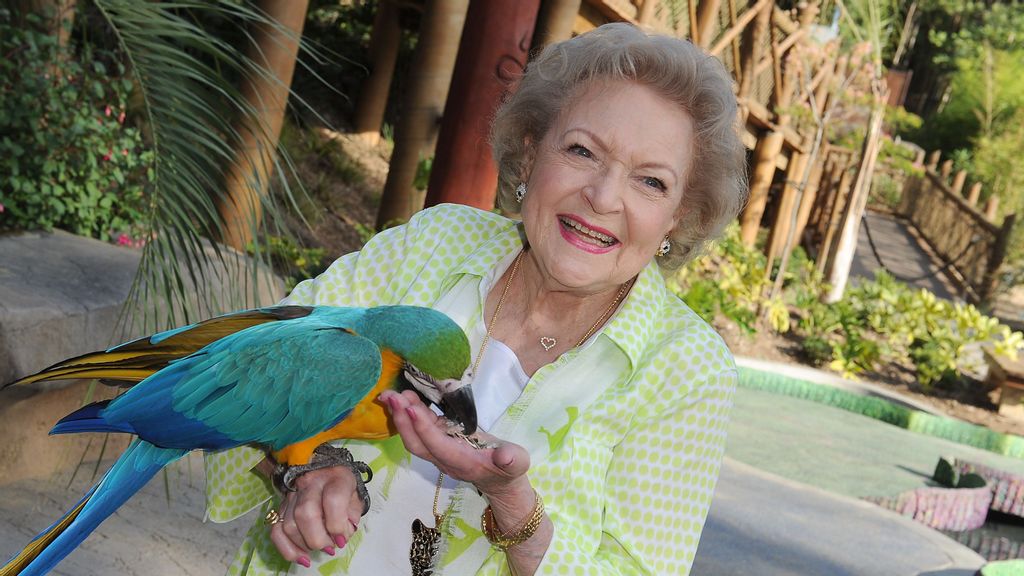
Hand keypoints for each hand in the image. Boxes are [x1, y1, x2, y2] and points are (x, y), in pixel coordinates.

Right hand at [269, 466, 365, 567]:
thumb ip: (352, 516)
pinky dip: (287, 549)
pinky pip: (276, 531)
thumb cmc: (342, 487)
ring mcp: (292, 494)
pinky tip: (302, 557)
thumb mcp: (356, 497)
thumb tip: (341, 535)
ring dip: (305, 545)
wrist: (322, 469)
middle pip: (306, 514)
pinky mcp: (281, 506)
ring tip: (319, 548)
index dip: (337, 525)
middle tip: (330, 547)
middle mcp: (310, 483)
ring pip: (289, 525)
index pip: (333, 501)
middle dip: (318, 539)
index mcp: (335, 478)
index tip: (342, 539)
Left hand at [380, 390, 530, 498]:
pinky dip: (411, 413)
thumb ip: (512, 460)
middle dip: (402, 422)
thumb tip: (505, 456)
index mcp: (463, 462)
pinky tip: (406, 397)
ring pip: (415, 436)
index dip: (424, 429)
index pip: (438, 446)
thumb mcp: (517, 463)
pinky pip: (421, 429)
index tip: (411, 409)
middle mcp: (445, 458)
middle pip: (417, 444)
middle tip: (391, 397)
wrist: (500, 480)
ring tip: (392, 394)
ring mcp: (439, 451)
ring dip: (402, 416)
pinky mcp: (440, 440)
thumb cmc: (509, 469)